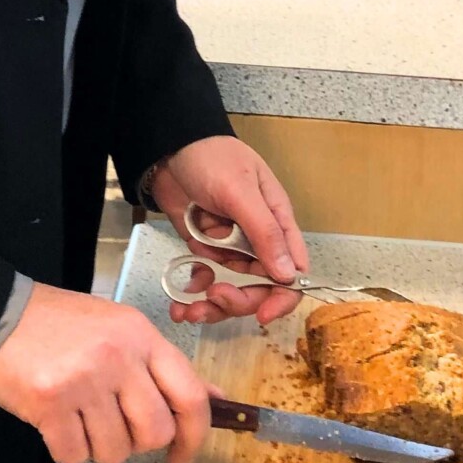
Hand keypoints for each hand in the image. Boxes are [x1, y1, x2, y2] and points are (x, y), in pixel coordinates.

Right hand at [0, 281, 215, 462]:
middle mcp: (118, 356)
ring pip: (115, 450)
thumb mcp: (121, 329)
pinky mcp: (50, 403)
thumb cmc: (61, 325)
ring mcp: (84, 380)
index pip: (190, 396)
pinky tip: (56, 422)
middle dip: (138, 443)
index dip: (195, 436)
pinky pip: (74, 455)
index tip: (182, 456)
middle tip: (115, 427)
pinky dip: (66, 449)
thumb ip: (162, 365)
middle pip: (155, 432)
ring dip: (98, 445)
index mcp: (142, 335)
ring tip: (80, 416)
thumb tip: (213, 398)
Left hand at [147, 136, 309, 327]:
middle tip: (213, 298)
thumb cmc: (212, 159)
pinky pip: (206, 281)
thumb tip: (288, 275)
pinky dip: (195, 294)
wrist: (169, 148)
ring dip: (212, 306)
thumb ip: (264, 232)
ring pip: (232, 289)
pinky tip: (179, 301)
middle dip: (238, 301)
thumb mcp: (240, 191)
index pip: (293, 270)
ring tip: (188, 310)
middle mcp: (257, 240)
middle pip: (259, 286)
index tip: (261, 314)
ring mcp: (230, 247)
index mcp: (276, 223)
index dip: (282, 297)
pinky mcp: (205, 250)